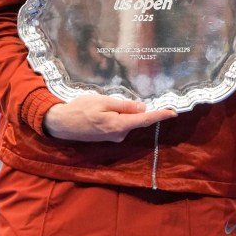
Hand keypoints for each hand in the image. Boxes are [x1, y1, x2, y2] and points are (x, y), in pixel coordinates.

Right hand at [43, 94, 176, 142]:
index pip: (145, 120)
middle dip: (141, 110)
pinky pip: (120, 124)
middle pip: (137, 120)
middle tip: (133, 97)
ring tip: (110, 102)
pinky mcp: (108, 137)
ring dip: (127, 112)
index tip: (174, 112)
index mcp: (119, 125)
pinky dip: (120, 116)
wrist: (61, 123)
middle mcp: (119, 135)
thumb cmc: (81, 109)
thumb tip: (143, 109)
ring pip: (128, 122)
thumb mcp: (103, 102)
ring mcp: (113, 137)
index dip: (160, 115)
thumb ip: (124, 106)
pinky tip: (108, 109)